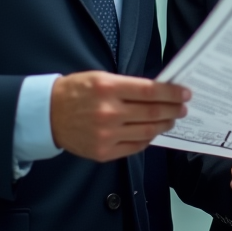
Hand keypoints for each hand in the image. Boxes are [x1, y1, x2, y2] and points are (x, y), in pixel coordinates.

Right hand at [50, 71, 189, 161]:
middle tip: (183, 108)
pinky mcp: (103, 152)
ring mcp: (106, 135)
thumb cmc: (75, 92)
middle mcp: (108, 112)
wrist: (46, 115)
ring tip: (171, 120)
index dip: (171, 93)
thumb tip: (157, 91)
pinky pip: (134, 147)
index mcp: (108, 88)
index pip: (150, 91)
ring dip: (163, 125)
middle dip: (173, 110)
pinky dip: (147, 139)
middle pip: (152, 112)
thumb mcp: (100, 78)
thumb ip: (127, 85)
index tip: (185, 94)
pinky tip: (152, 132)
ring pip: (147, 131)